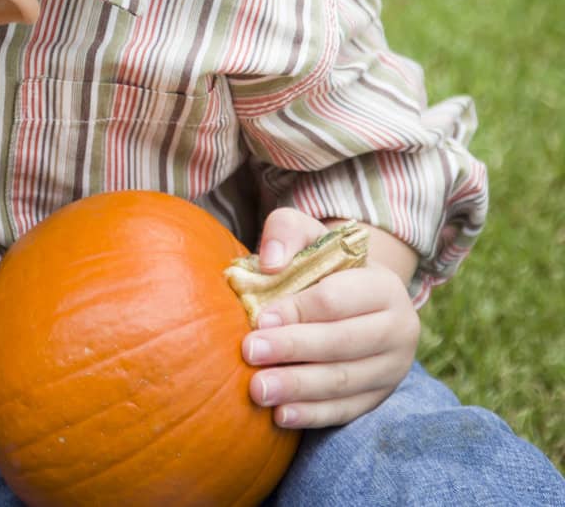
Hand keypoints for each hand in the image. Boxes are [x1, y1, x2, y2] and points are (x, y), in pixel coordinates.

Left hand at [242, 209, 419, 428]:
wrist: (355, 296)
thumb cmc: (322, 262)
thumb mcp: (307, 233)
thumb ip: (286, 232)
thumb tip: (271, 262)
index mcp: (383, 287)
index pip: (338, 300)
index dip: (298, 310)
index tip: (260, 318)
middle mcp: (399, 329)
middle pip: (342, 343)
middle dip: (293, 349)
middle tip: (249, 353)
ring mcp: (393, 368)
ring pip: (345, 381)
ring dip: (298, 388)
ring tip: (257, 389)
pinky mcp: (380, 396)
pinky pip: (347, 410)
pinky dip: (313, 414)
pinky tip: (281, 415)